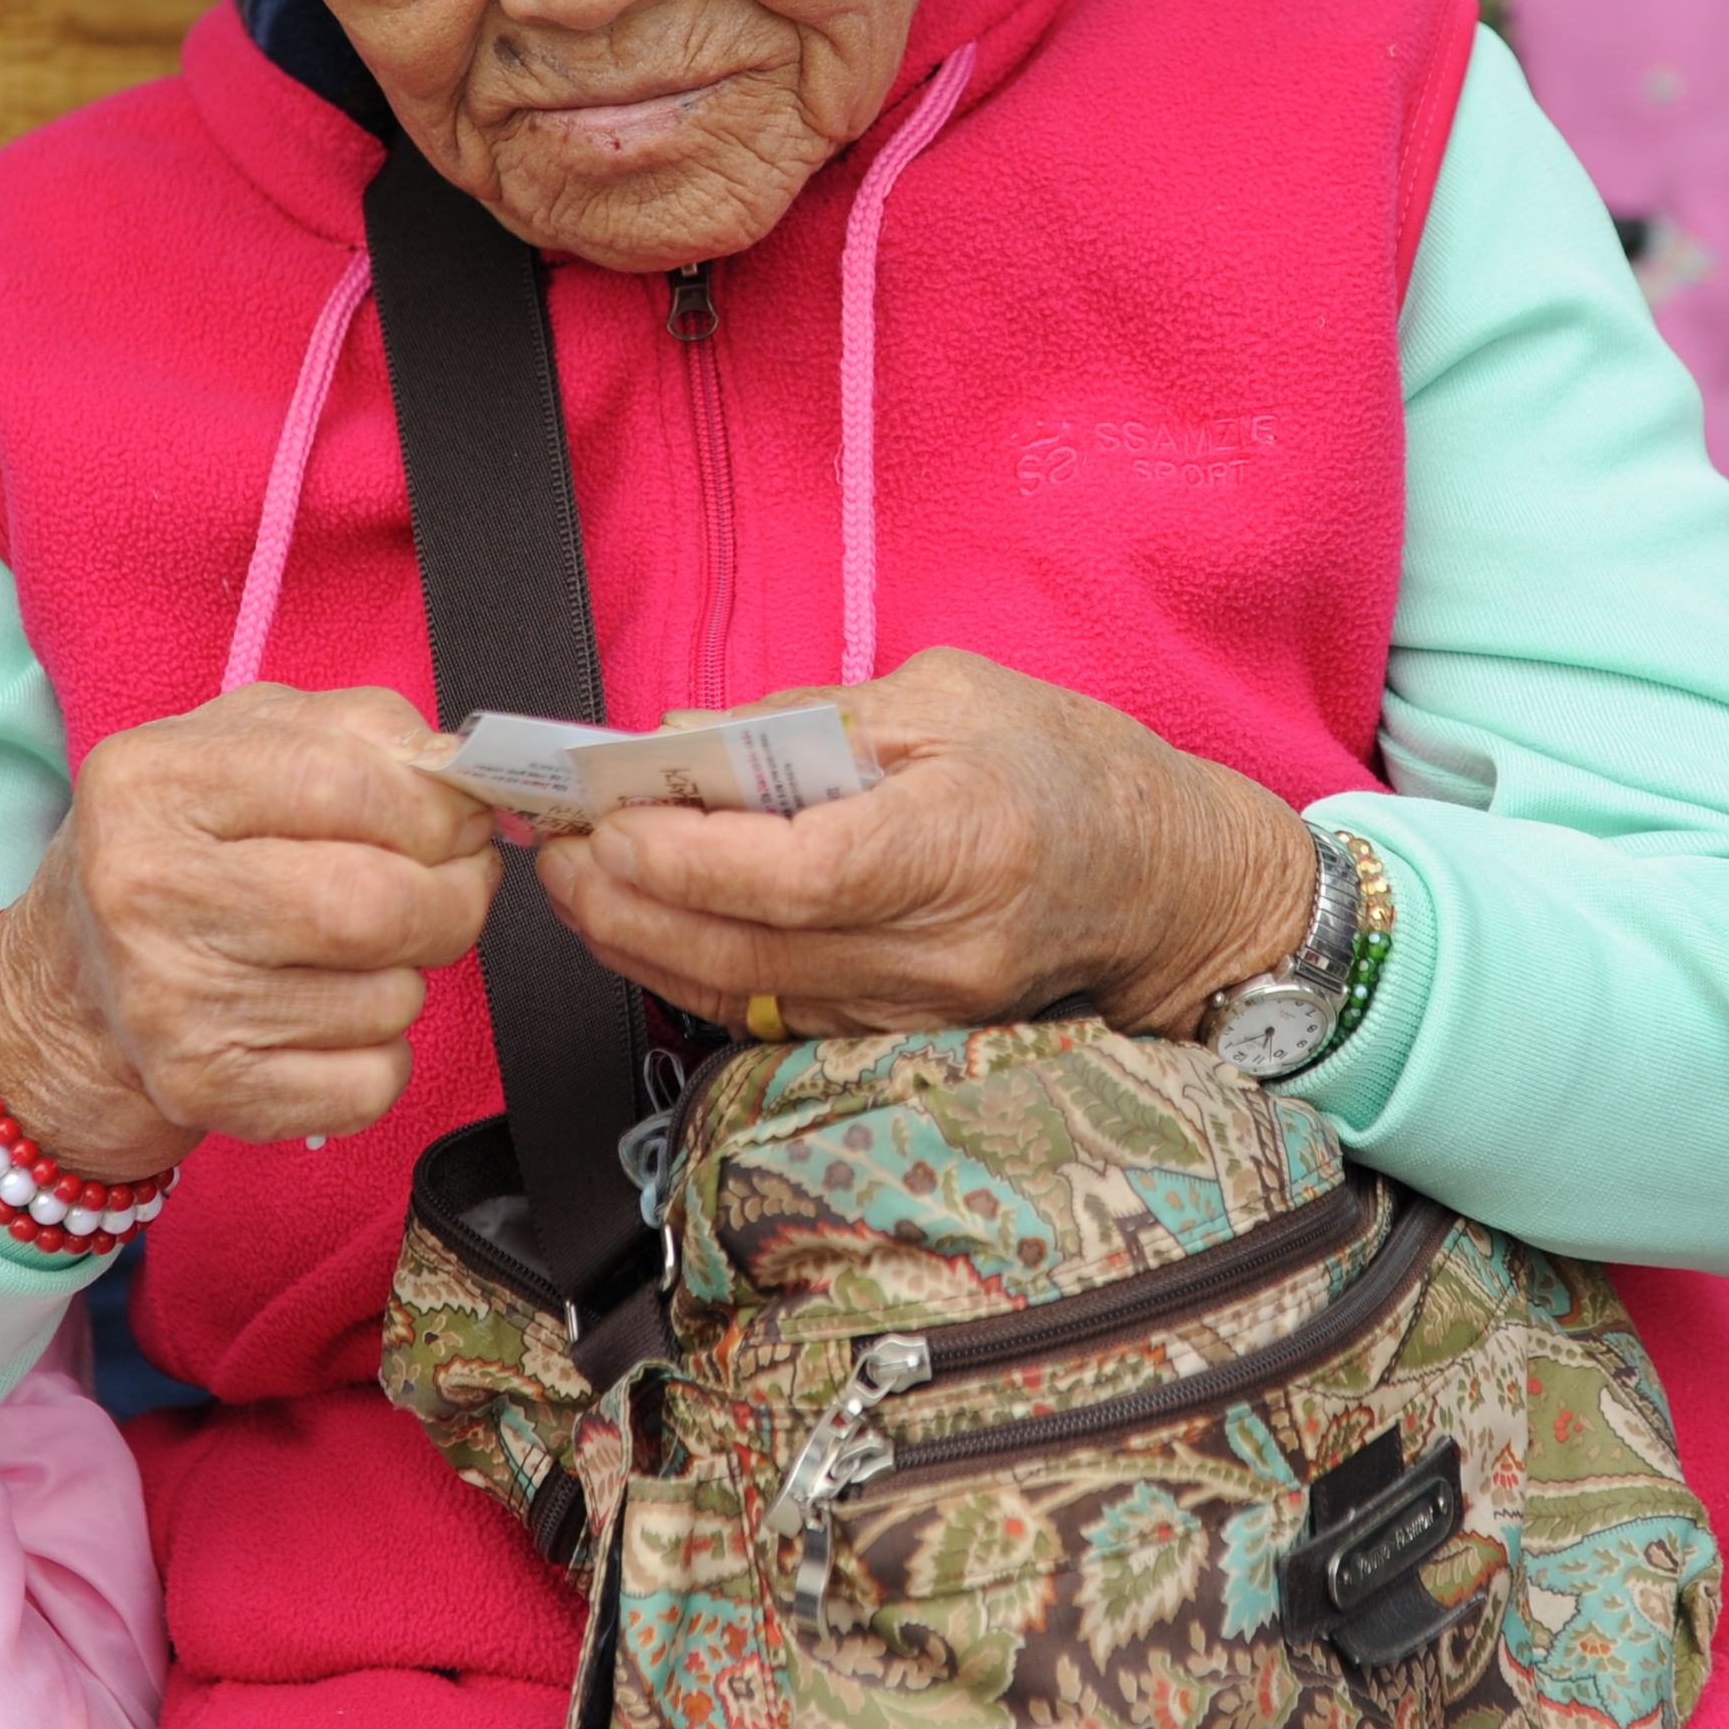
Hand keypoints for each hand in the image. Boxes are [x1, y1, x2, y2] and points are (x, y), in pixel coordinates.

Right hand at [0, 684, 501, 1179]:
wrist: (71, 991)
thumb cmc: (185, 850)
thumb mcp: (247, 745)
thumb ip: (364, 732)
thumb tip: (462, 774)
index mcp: (155, 782)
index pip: (342, 783)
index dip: (437, 807)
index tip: (463, 819)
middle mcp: (147, 891)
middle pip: (373, 904)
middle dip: (454, 899)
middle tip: (457, 886)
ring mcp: (171, 1003)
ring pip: (389, 998)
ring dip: (412, 975)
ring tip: (360, 953)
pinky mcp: (204, 1090)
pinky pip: (372, 1082)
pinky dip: (385, 1053)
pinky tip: (332, 1019)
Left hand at [533, 647, 1316, 1039]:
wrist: (1169, 882)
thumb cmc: (1072, 770)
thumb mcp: (950, 694)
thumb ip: (806, 721)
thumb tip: (680, 743)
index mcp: (966, 840)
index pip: (801, 872)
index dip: (687, 855)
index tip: (610, 818)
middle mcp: (945, 946)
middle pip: (749, 951)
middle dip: (628, 903)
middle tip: (559, 850)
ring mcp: (924, 1008)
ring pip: (746, 996)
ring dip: (641, 943)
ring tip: (579, 883)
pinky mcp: (903, 1035)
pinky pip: (775, 1013)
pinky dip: (694, 972)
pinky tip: (648, 927)